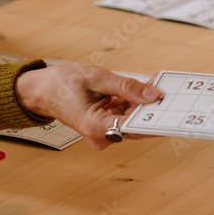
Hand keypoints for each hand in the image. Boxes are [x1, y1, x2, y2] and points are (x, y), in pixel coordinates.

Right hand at [14, 63, 160, 148]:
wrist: (41, 90)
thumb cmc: (62, 83)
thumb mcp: (97, 78)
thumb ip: (126, 87)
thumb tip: (153, 94)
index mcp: (95, 126)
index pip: (133, 127)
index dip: (154, 117)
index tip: (172, 109)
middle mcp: (100, 136)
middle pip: (135, 124)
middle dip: (150, 105)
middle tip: (168, 88)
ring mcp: (102, 133)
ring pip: (131, 119)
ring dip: (142, 102)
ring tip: (154, 83)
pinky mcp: (104, 126)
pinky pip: (124, 115)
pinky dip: (132, 102)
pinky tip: (141, 88)